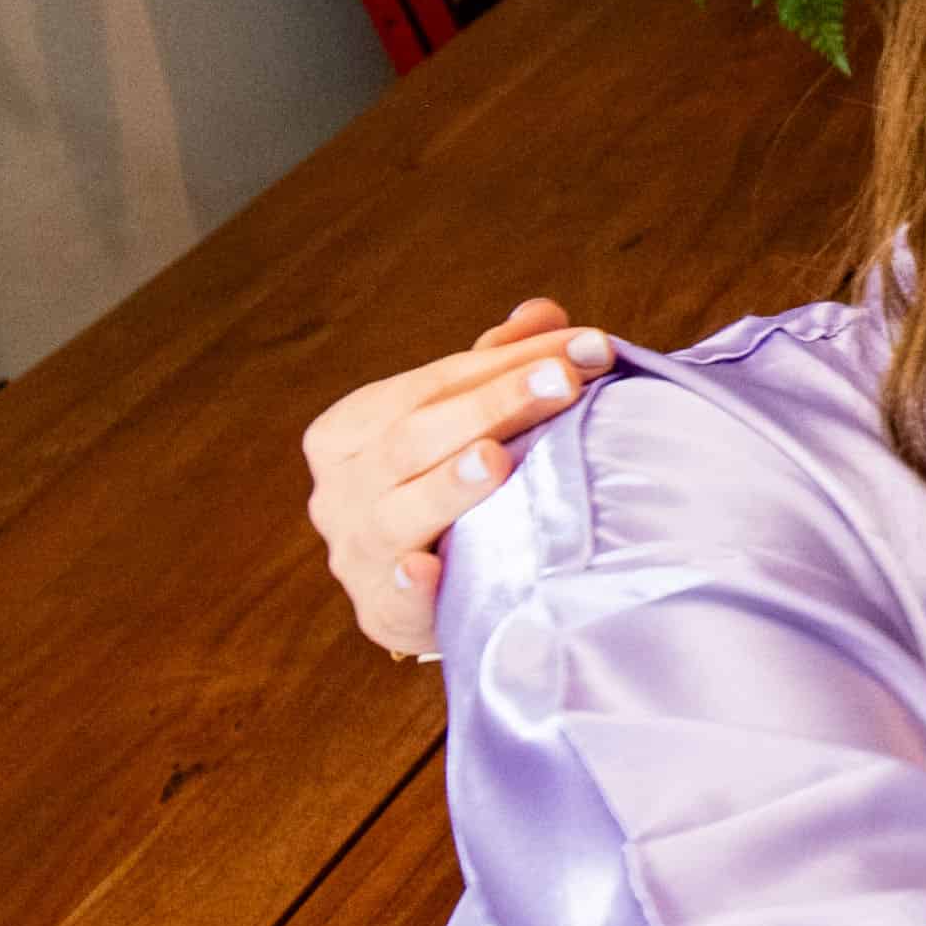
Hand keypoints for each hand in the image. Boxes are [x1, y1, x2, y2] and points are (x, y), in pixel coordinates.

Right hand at [303, 298, 612, 655]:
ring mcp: (356, 553)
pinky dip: (409, 584)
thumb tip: (542, 313)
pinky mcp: (381, 613)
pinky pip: (393, 598)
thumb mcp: (461, 424)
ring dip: (448, 485)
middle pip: (415, 437)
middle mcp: (339, 490)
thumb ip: (495, 369)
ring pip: (399, 512)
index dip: (508, 362)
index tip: (586, 345)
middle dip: (493, 405)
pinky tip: (428, 570)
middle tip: (564, 380)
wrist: (426, 593)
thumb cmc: (445, 487)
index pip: (434, 383)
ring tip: (496, 458)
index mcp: (350, 430)